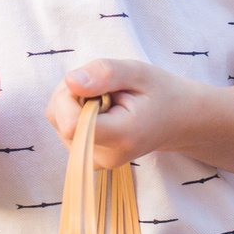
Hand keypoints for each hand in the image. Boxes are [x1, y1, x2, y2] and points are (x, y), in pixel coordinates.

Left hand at [49, 58, 204, 167]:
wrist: (176, 120)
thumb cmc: (160, 94)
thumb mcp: (138, 72)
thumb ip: (105, 74)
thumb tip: (70, 81)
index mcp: (120, 137)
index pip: (70, 124)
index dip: (71, 95)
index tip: (95, 84)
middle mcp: (103, 157)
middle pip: (59, 118)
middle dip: (72, 92)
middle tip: (105, 87)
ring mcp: (93, 161)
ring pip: (57, 119)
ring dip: (73, 99)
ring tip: (106, 98)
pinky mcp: (86, 157)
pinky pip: (63, 126)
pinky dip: (75, 110)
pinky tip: (100, 109)